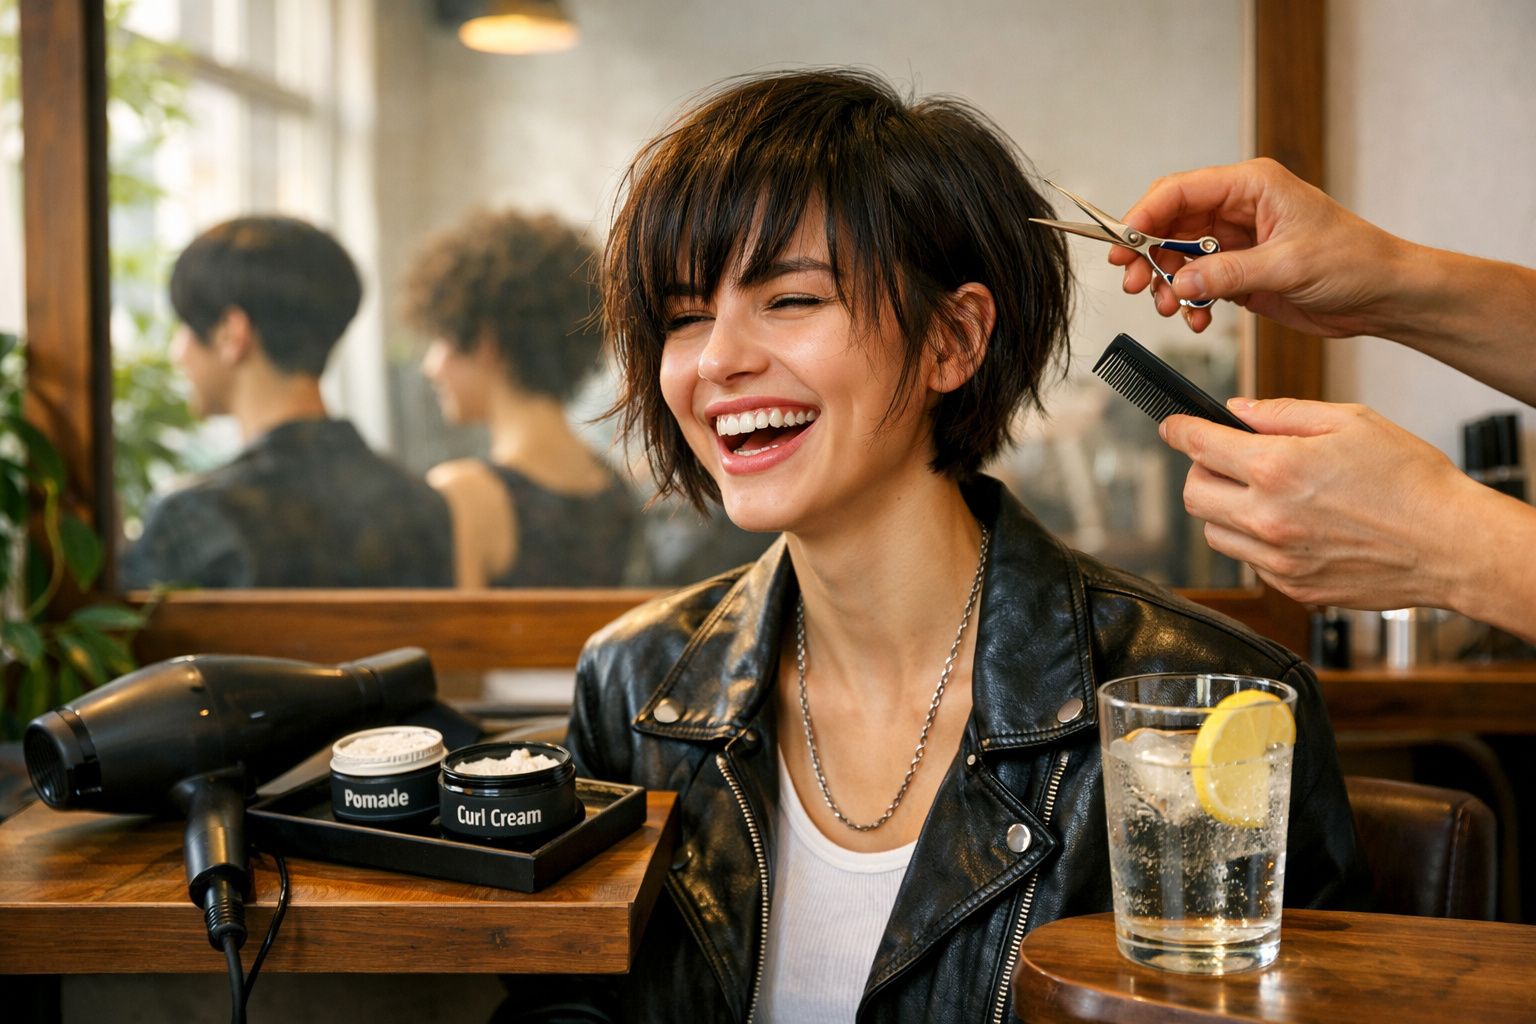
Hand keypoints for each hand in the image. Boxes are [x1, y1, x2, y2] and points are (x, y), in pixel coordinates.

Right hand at [1112, 158, 1409, 335]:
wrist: (1384, 296)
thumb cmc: (1355, 262)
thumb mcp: (1287, 265)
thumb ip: (1227, 273)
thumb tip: (1181, 282)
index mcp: (1252, 186)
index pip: (1181, 190)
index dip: (1144, 215)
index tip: (1123, 245)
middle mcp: (1239, 208)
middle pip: (1170, 223)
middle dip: (1149, 256)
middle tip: (1136, 285)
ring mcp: (1236, 241)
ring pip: (1178, 256)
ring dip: (1167, 284)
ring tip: (1170, 308)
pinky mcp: (1239, 270)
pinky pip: (1197, 282)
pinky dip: (1189, 302)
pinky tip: (1197, 318)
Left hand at [1159, 398, 1482, 611]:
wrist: (1452, 544)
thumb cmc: (1412, 482)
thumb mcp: (1350, 421)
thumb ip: (1282, 414)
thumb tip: (1238, 410)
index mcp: (1278, 469)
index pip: (1199, 446)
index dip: (1178, 430)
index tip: (1172, 427)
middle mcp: (1268, 518)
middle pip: (1194, 494)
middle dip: (1202, 470)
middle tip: (1225, 460)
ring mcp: (1277, 558)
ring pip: (1215, 531)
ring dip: (1225, 508)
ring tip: (1264, 494)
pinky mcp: (1292, 587)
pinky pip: (1249, 561)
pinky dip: (1255, 540)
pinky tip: (1291, 525)